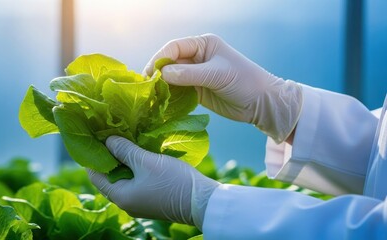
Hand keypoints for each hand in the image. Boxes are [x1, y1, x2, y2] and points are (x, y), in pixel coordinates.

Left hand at [87, 136, 219, 229]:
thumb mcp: (146, 161)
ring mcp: (139, 202)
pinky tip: (140, 154)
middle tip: (112, 136)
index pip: (95, 175)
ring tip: (126, 141)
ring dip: (123, 161)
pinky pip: (135, 182)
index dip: (94, 156)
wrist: (203, 202)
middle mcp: (126, 203)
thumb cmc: (173, 181)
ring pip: (123, 179)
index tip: (97, 137)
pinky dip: (134, 168)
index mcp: (120, 196)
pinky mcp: (151, 199)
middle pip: (109, 177)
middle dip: (110, 157)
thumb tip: (107, 141)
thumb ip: (124, 150)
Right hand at [144, 33, 302, 142]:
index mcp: (203, 45)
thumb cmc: (244, 81)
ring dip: (161, 85)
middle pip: (170, 62)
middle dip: (157, 72)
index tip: (149, 72)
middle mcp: (197, 57)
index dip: (160, 58)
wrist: (261, 103)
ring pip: (172, 77)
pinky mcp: (197, 90)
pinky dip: (169, 95)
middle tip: (146, 86)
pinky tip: (161, 101)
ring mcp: (196, 74)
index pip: (174, 47)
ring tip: (150, 96)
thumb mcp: (217, 75)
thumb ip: (189, 74)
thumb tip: (162, 74)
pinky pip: (178, 91)